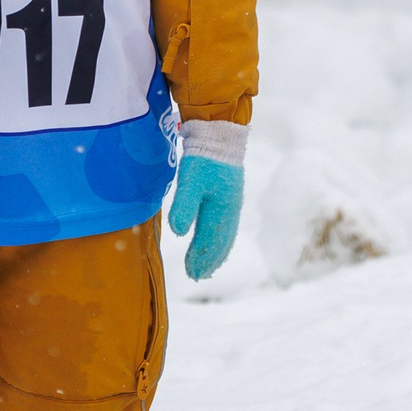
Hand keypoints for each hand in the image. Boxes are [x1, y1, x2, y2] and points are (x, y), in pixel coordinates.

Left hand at [167, 152, 243, 280]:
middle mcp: (231, 210)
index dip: (201, 258)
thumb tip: (179, 233)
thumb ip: (184, 206)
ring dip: (216, 252)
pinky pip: (227, 226)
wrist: (220, 134)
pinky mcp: (229, 197)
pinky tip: (216, 242)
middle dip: (208, 260)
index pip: (210, 240)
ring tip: (207, 266)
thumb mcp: (191, 180)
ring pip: (226, 235)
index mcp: (222, 209)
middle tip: (196, 275)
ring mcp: (232, 204)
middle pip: (220, 242)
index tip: (191, 273)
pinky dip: (221, 240)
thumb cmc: (204, 157)